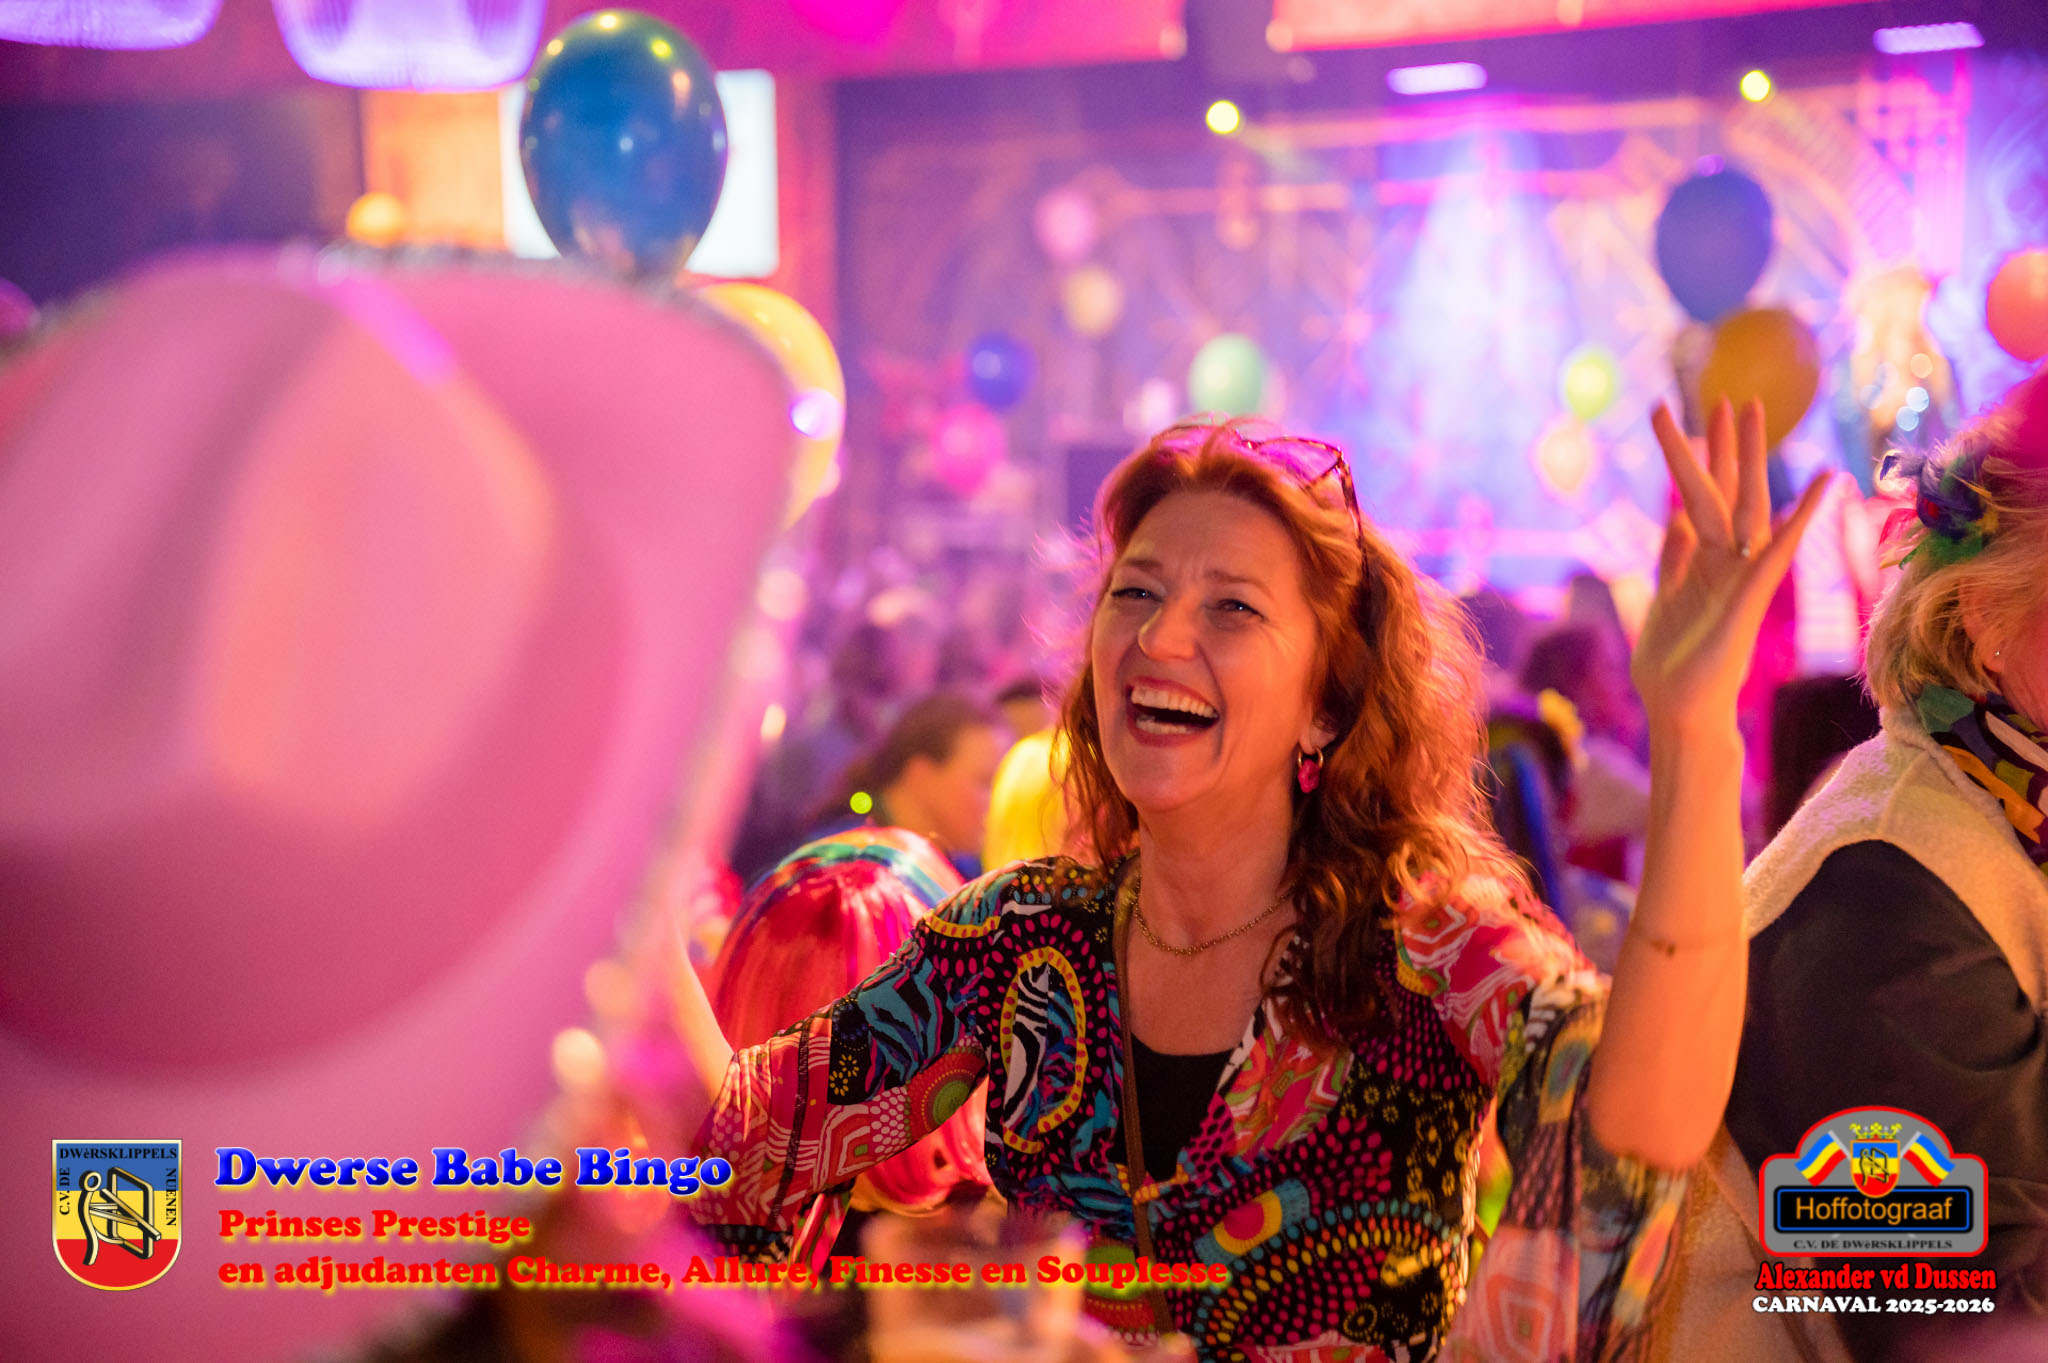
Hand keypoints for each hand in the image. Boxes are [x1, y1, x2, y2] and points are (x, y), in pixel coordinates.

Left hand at [1632, 398, 1830, 733]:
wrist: (1681, 710)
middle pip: (1725, 491)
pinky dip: (1802, 517)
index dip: (1691, 460)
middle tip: (1727, 396)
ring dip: (1748, 458)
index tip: (1684, 419)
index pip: (1697, 499)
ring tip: (1750, 408)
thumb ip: (1673, 562)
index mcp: (1701, 562)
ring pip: (1744, 505)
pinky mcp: (1751, 595)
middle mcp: (1725, 562)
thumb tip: (1675, 521)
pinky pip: (1780, 550)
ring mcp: (1740, 576)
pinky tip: (1824, 482)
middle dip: (1725, 445)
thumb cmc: (1670, 666)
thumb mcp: (1663, 601)